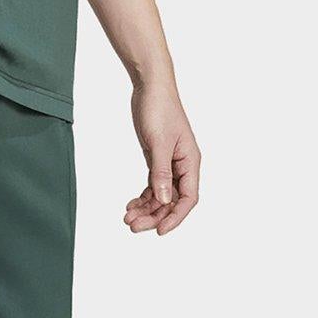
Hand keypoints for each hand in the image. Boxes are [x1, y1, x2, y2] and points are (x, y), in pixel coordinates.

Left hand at [124, 82, 200, 236]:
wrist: (150, 86)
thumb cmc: (159, 108)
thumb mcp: (159, 142)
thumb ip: (161, 172)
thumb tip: (165, 199)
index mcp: (190, 161)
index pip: (188, 197)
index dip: (175, 216)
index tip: (159, 230)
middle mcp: (183, 165)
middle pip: (173, 200)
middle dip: (154, 215)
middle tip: (133, 226)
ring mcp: (169, 163)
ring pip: (161, 195)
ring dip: (146, 208)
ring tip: (127, 217)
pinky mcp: (157, 159)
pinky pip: (153, 184)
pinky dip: (143, 196)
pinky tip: (130, 204)